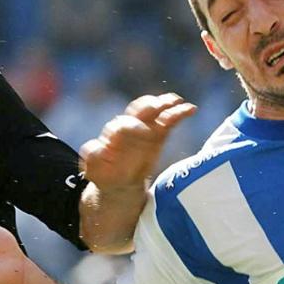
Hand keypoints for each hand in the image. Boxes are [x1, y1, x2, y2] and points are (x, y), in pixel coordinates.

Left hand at [80, 93, 196, 190]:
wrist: (118, 181)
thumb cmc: (105, 172)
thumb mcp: (94, 169)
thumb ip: (93, 157)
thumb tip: (96, 147)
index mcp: (113, 134)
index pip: (122, 125)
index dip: (130, 126)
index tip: (141, 131)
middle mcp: (129, 127)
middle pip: (138, 111)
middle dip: (148, 107)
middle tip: (157, 106)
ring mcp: (145, 128)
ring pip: (154, 111)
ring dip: (165, 104)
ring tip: (177, 101)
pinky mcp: (159, 134)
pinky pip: (170, 120)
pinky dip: (180, 113)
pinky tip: (191, 109)